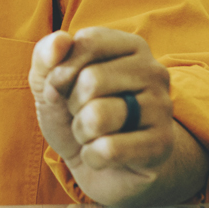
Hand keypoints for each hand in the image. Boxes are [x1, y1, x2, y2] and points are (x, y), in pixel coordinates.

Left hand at [28, 28, 208, 207]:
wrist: (107, 168)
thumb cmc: (78, 115)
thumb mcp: (50, 84)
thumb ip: (46, 56)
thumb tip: (60, 39)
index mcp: (130, 46)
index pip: (87, 42)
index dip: (60, 71)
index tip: (61, 88)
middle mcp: (154, 71)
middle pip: (91, 81)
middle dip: (73, 106)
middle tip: (84, 115)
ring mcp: (162, 108)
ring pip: (98, 117)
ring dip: (81, 132)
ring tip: (94, 135)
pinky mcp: (162, 144)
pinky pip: (109, 149)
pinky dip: (92, 156)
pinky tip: (105, 156)